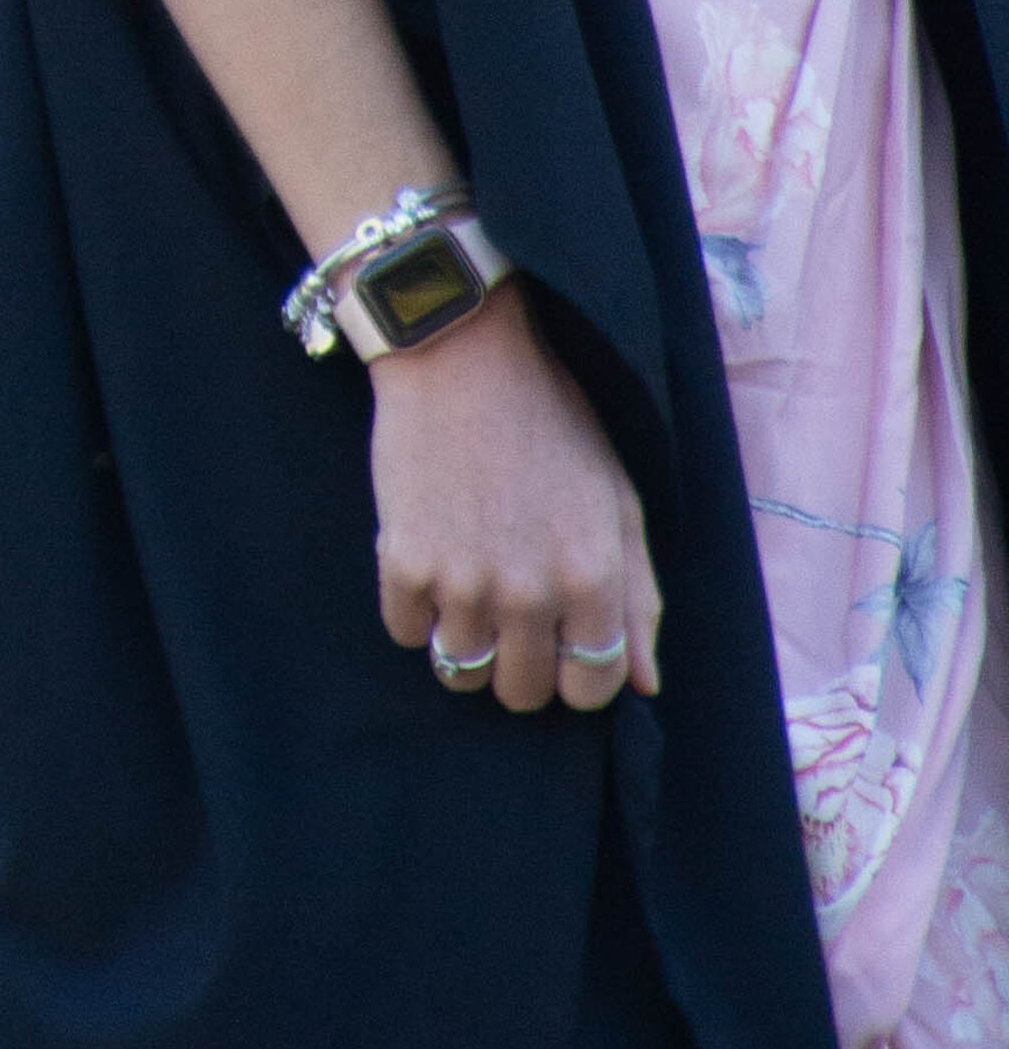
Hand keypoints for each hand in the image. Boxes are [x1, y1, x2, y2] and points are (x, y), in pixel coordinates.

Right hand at [369, 279, 661, 713]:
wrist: (461, 355)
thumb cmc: (552, 422)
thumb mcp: (617, 501)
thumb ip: (637, 597)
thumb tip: (644, 683)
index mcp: (594, 577)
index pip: (593, 687)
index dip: (580, 675)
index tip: (563, 646)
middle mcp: (531, 593)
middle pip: (524, 692)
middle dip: (523, 665)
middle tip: (513, 615)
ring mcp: (462, 582)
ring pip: (462, 674)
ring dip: (467, 644)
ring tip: (469, 592)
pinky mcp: (403, 563)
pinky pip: (406, 633)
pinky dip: (416, 612)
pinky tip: (431, 564)